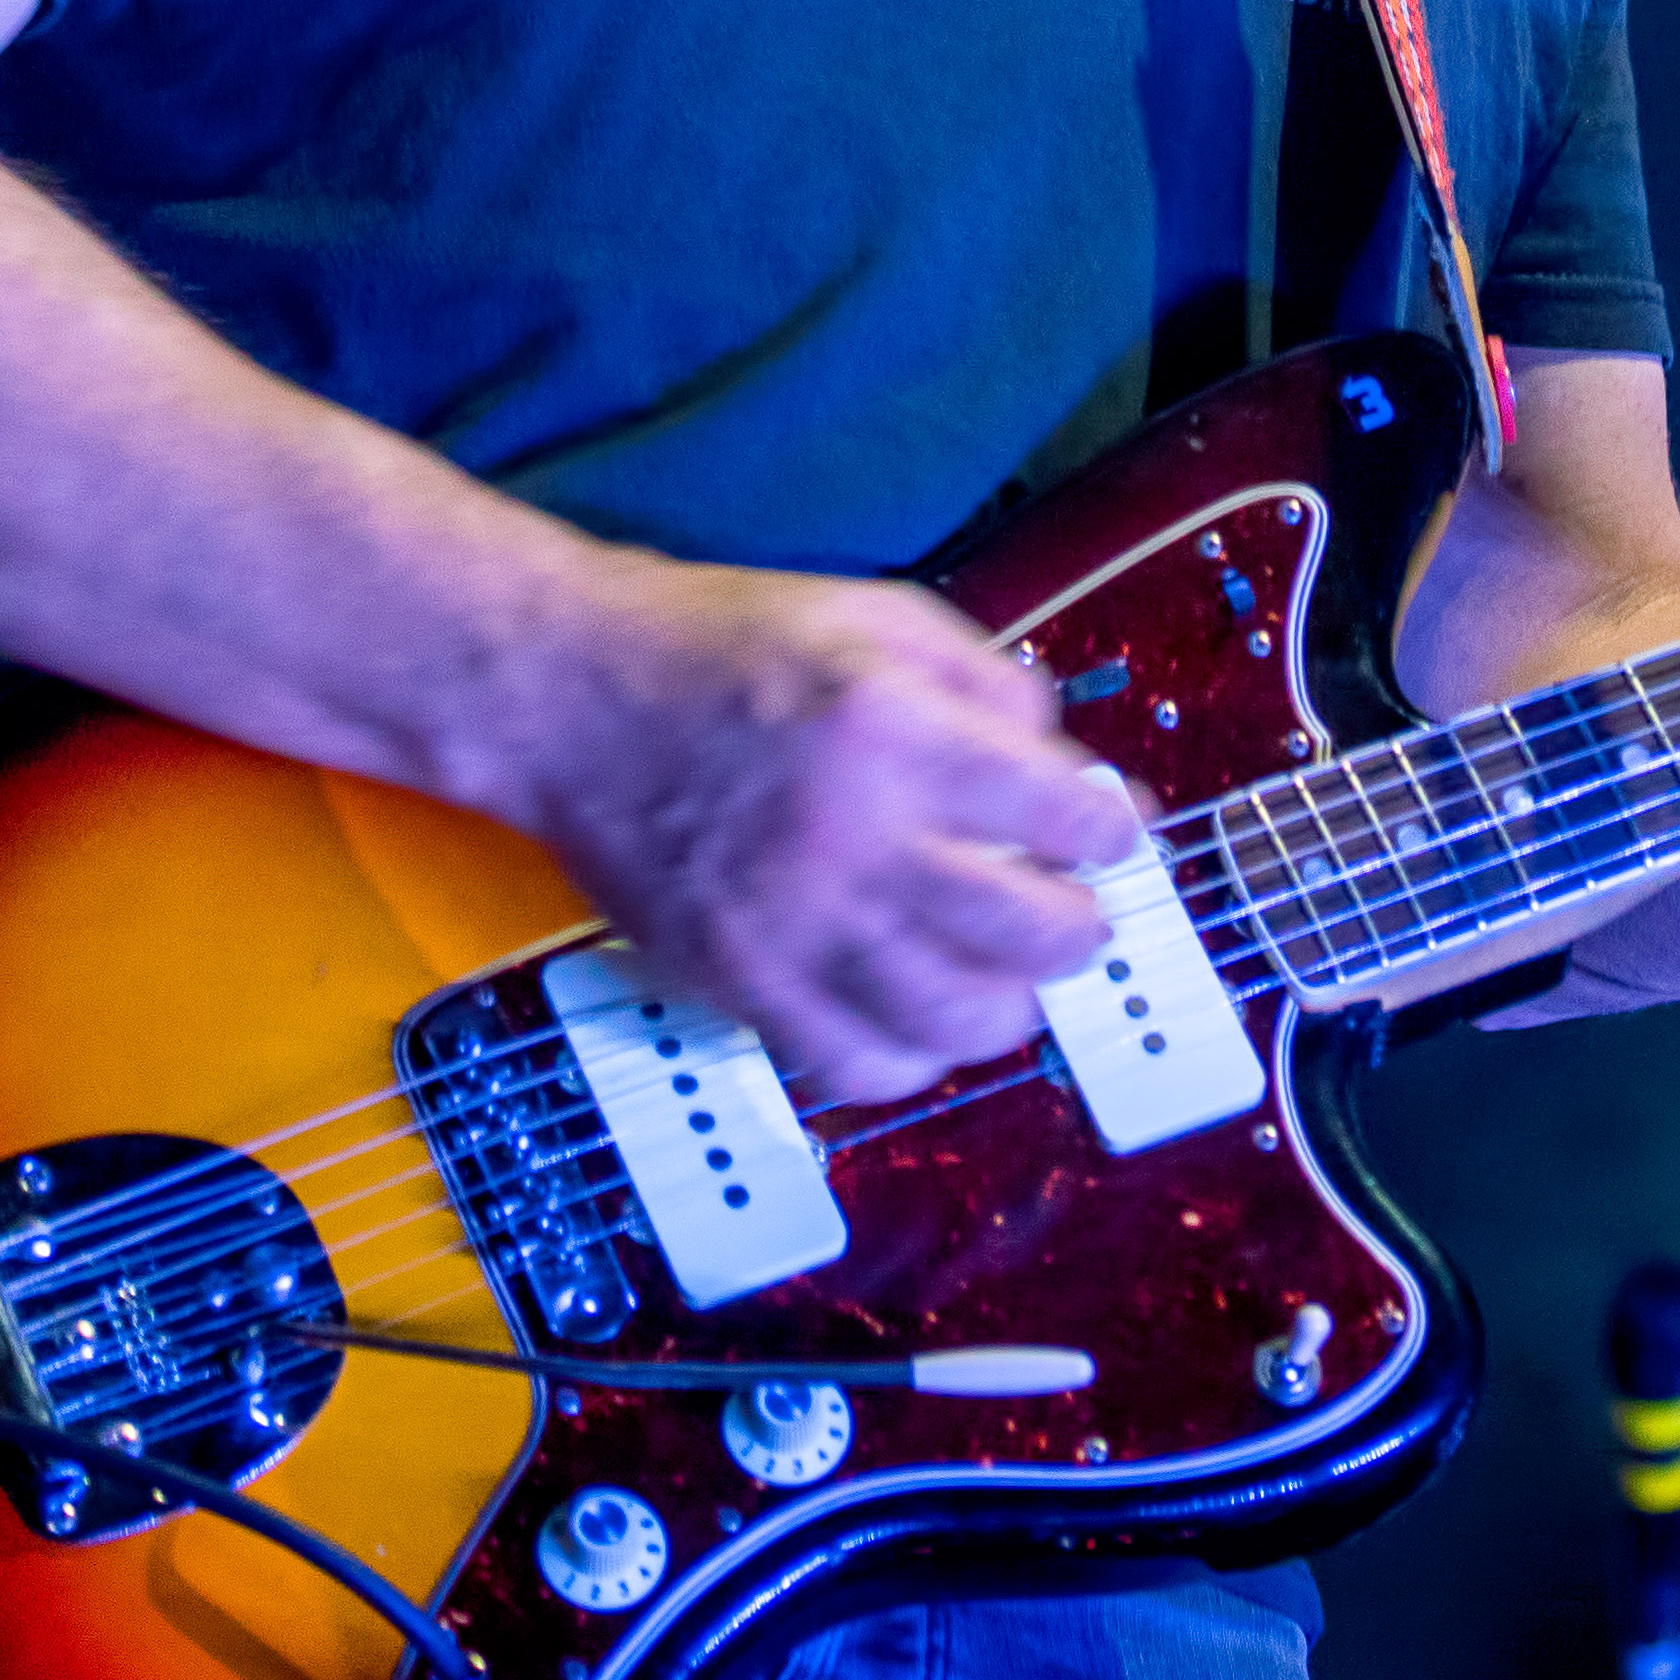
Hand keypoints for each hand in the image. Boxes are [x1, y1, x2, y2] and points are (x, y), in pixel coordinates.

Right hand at [492, 552, 1138, 1104]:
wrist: (570, 698)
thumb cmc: (723, 647)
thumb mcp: (876, 614)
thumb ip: (988, 681)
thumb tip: (1066, 768)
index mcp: (895, 731)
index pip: (1063, 815)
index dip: (1109, 828)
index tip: (1105, 830)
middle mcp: (853, 837)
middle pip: (1032, 932)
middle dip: (1081, 926)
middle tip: (1073, 908)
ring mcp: (793, 924)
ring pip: (958, 1019)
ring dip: (1011, 1003)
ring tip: (1005, 972)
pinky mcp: (738, 982)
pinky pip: (857, 1066)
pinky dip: (912, 1057)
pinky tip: (918, 1013)